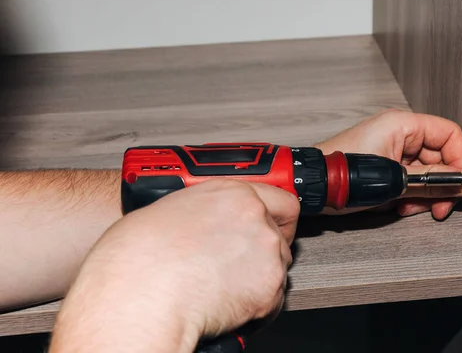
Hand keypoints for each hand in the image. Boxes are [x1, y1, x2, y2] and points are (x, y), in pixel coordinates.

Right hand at [49, 179, 299, 352]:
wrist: (141, 292)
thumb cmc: (140, 255)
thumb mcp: (169, 210)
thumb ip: (204, 212)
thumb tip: (204, 224)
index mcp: (233, 194)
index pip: (282, 200)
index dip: (277, 217)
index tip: (273, 226)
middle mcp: (256, 219)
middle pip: (280, 236)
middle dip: (262, 251)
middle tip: (237, 264)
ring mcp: (266, 253)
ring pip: (277, 269)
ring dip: (258, 278)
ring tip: (222, 287)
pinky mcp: (268, 289)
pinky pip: (273, 301)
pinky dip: (255, 307)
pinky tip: (225, 304)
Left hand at [315, 109, 461, 219]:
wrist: (313, 188)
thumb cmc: (344, 176)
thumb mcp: (394, 180)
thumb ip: (430, 181)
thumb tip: (459, 184)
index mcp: (402, 125)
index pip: (448, 134)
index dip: (458, 159)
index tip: (458, 184)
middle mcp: (398, 133)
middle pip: (438, 156)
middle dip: (438, 184)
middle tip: (438, 208)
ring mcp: (390, 149)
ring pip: (424, 172)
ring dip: (422, 194)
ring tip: (408, 208)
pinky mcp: (383, 165)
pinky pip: (408, 178)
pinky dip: (408, 194)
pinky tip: (398, 206)